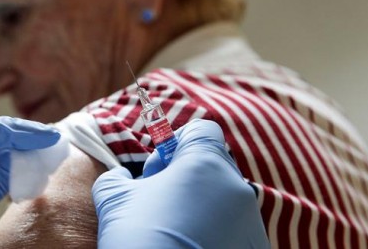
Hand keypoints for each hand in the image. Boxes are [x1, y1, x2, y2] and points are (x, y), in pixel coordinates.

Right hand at [92, 119, 268, 248]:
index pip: (203, 130)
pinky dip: (214, 231)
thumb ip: (117, 177)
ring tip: (171, 229)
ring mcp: (250, 222)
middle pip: (212, 164)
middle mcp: (236, 188)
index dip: (176, 142)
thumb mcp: (113, 199)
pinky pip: (234, 228)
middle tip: (157, 200)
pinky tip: (187, 245)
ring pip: (224, 198)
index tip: (157, 169)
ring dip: (199, 205)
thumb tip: (121, 177)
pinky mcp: (255, 247)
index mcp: (205, 164)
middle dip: (184, 176)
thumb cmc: (139, 239)